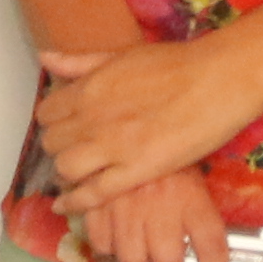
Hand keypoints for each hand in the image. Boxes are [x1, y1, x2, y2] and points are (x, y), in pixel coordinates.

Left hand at [35, 26, 262, 211]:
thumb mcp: (120, 56)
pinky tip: (68, 206)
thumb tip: (45, 58)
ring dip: (68, 173)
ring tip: (81, 173)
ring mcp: (113, 147)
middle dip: (60, 148)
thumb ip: (80, 62)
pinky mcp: (137, 170)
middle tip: (76, 151)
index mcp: (87, 90)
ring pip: (66, 169)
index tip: (65, 128)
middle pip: (52, 143)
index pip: (45, 114)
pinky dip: (77, 202)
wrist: (218, 80)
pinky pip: (94, 193)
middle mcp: (91, 119)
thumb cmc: (176, 64)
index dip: (53, 123)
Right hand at [70, 169, 241, 261]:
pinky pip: (102, 245)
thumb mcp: (194, 180)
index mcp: (194, 202)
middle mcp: (163, 211)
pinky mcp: (99, 207)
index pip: (213, 252)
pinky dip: (108, 259)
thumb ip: (198, 216)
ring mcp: (128, 211)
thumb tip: (202, 254)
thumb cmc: (165, 157)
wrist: (129, 124)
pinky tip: (114, 260)